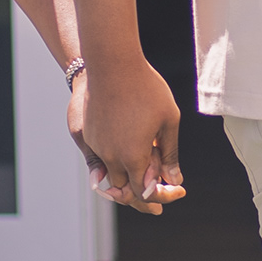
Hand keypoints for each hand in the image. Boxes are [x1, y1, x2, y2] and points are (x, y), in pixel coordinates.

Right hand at [70, 57, 184, 215]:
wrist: (112, 64)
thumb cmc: (146, 89)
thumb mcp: (169, 121)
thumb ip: (170, 154)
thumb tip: (175, 179)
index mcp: (133, 158)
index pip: (144, 192)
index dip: (159, 195)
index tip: (173, 192)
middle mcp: (110, 157)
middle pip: (124, 190)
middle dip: (141, 192)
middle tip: (159, 185)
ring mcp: (96, 146)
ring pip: (110, 176)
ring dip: (126, 176)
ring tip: (144, 167)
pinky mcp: (86, 135)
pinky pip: (99, 159)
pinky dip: (112, 162)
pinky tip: (126, 151)